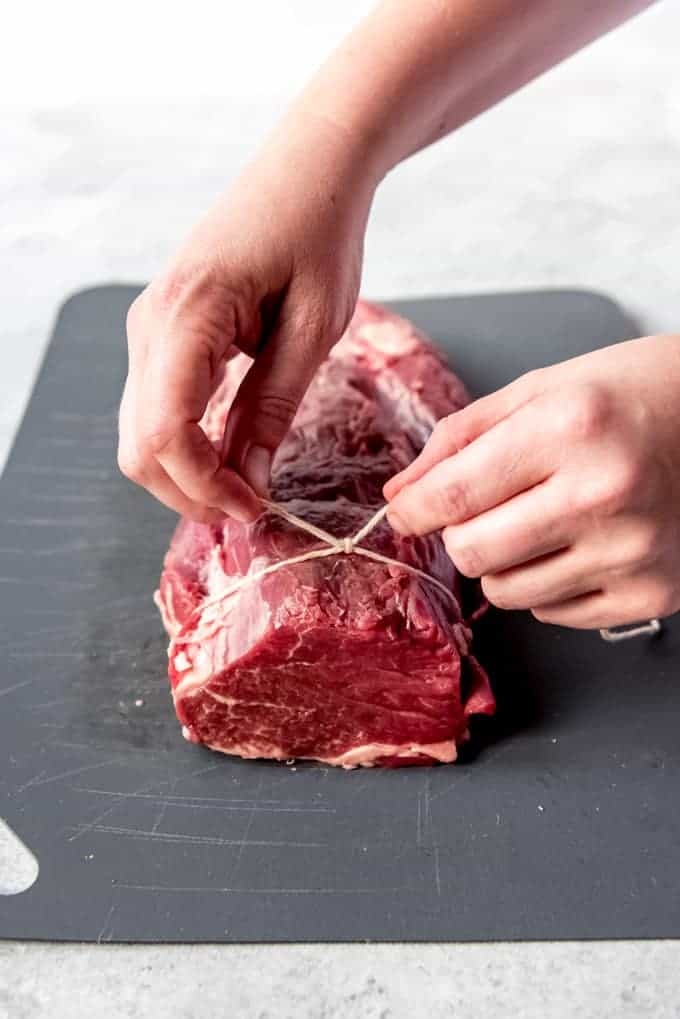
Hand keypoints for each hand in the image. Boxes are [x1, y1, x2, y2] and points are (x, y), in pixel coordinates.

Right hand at [118, 116, 375, 522]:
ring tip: (246, 486)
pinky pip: (157, 406)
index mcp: (187, 315)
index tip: (256, 509)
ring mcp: (149, 327)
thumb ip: (273, 407)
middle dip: (190, 492)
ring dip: (187, 472)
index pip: (166, 431)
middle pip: (139, 444)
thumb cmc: (320, 235)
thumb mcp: (313, 330)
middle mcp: (150, 323)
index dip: (206, 486)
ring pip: (141, 431)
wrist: (309, 170)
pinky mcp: (163, 332)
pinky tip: (231, 452)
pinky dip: (187, 442)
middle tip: (251, 508)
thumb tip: (248, 480)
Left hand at [385, 336, 679, 628]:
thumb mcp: (541, 390)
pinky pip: (552, 613)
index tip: (405, 512)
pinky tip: (577, 543)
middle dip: (459, 534)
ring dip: (503, 562)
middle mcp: (604, 495)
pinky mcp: (651, 595)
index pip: (454, 494)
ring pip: (506, 593)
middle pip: (472, 554)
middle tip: (482, 510)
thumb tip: (403, 493)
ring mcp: (631, 552)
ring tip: (541, 521)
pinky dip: (547, 584)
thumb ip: (461, 438)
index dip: (413, 509)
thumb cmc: (629, 395)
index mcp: (571, 428)